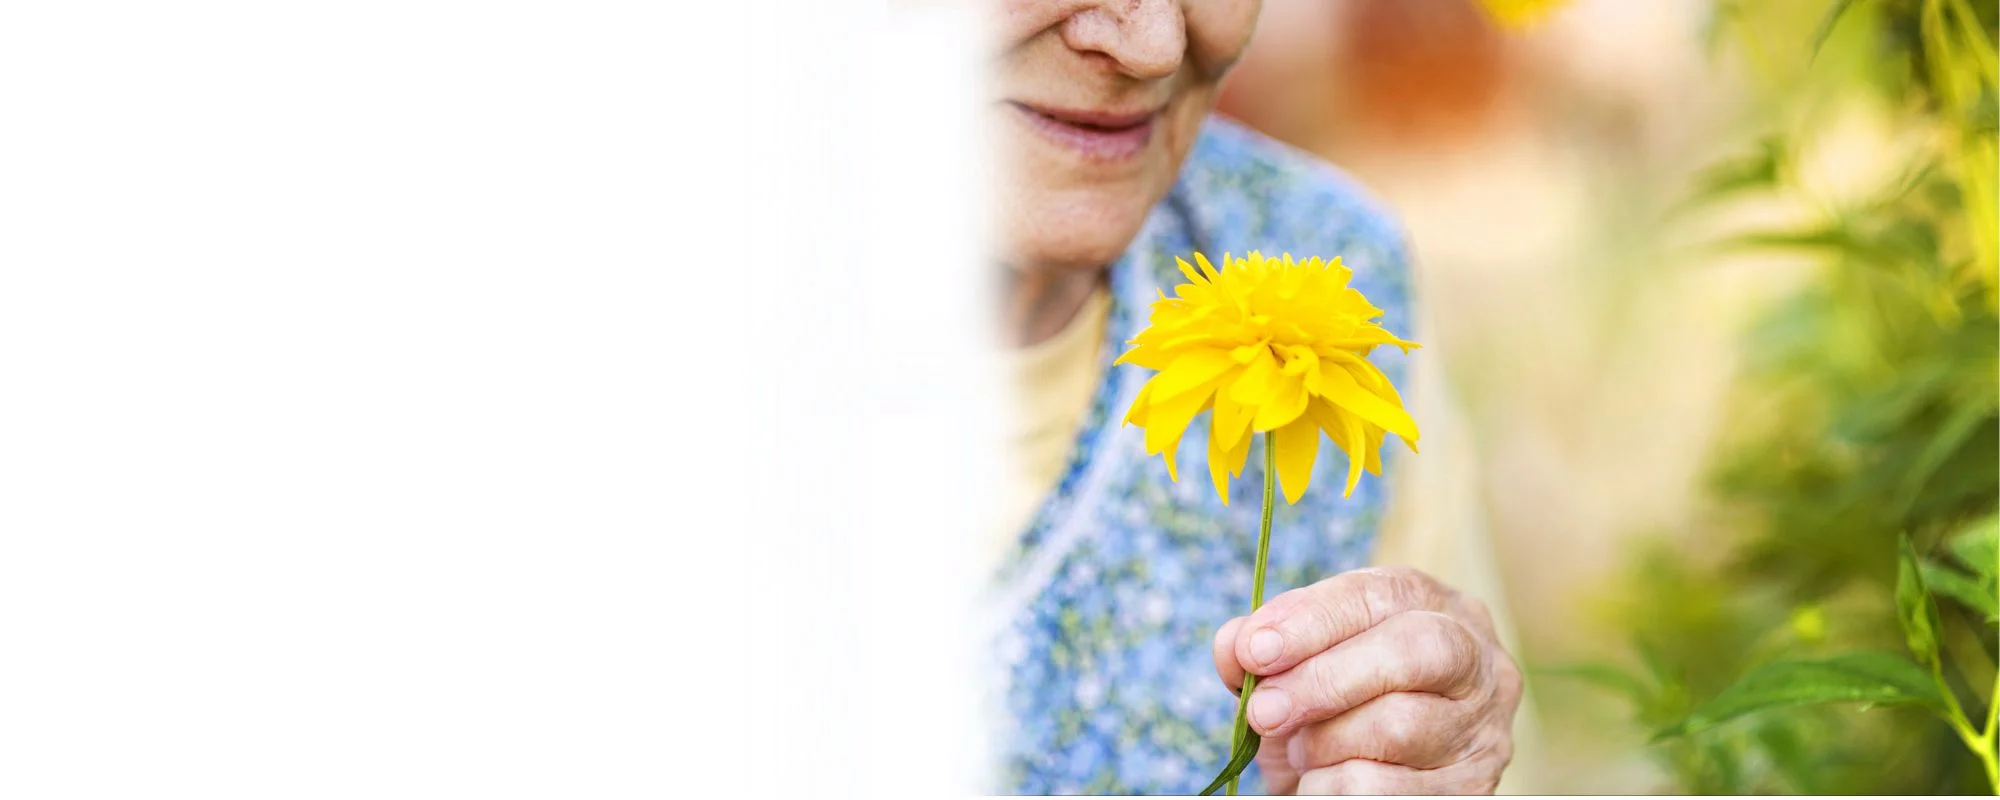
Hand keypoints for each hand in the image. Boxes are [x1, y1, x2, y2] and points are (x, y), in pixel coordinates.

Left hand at [1210, 566, 1520, 794]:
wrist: (1367, 783)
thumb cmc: (1331, 708)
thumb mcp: (1296, 666)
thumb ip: (1263, 646)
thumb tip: (1235, 644)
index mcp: (1431, 605)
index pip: (1377, 594)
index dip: (1311, 620)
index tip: (1254, 650)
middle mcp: (1476, 659)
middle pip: (1411, 650)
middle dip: (1325, 680)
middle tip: (1264, 711)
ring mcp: (1484, 727)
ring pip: (1400, 725)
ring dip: (1326, 742)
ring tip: (1300, 751)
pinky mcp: (1475, 788)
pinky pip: (1391, 789)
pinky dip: (1335, 788)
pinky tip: (1319, 783)